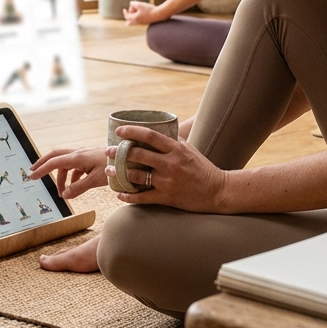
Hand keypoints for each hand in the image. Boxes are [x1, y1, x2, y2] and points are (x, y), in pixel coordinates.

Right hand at [29, 146, 107, 199]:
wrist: (129, 158)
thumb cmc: (114, 167)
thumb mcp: (96, 180)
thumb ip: (78, 188)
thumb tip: (64, 195)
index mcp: (78, 157)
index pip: (54, 162)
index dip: (42, 169)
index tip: (32, 176)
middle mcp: (79, 153)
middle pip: (55, 156)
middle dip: (43, 163)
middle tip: (33, 172)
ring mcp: (85, 155)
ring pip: (66, 163)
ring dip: (60, 176)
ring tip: (61, 192)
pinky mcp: (90, 158)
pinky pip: (75, 166)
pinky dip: (71, 176)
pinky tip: (74, 185)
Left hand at [105, 125, 228, 212]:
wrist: (217, 191)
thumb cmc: (203, 168)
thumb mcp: (189, 150)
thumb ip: (173, 141)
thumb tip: (155, 132)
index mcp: (176, 149)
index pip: (149, 135)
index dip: (131, 131)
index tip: (119, 130)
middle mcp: (170, 163)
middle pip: (138, 154)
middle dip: (119, 152)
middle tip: (108, 150)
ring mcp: (168, 181)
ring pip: (136, 176)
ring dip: (119, 173)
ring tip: (109, 171)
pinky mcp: (167, 197)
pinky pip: (142, 197)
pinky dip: (128, 196)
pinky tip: (119, 194)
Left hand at [123, 1, 163, 25]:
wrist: (159, 14)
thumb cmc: (149, 9)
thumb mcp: (140, 4)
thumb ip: (133, 3)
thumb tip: (130, 3)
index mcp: (135, 18)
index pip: (127, 16)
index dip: (125, 12)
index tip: (124, 9)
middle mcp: (138, 22)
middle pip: (129, 22)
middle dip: (128, 16)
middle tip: (130, 11)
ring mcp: (142, 23)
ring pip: (134, 23)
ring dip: (132, 18)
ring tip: (133, 14)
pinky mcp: (146, 22)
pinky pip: (139, 22)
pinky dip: (137, 19)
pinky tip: (139, 15)